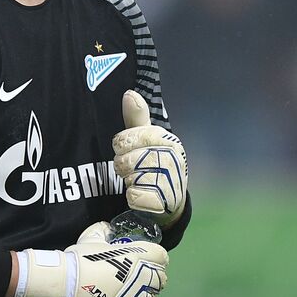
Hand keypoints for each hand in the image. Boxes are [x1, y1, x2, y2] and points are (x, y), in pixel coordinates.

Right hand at [12, 221, 167, 296]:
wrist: (69, 279)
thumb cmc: (82, 256)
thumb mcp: (94, 235)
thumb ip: (105, 230)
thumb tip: (107, 228)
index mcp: (138, 256)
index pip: (162, 256)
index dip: (156, 257)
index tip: (148, 259)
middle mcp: (142, 276)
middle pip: (161, 279)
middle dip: (154, 278)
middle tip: (141, 278)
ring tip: (134, 295)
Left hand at [113, 90, 187, 226]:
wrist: (169, 200)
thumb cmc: (153, 164)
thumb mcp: (145, 139)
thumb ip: (136, 118)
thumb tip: (129, 93)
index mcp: (169, 141)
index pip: (133, 136)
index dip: (122, 143)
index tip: (124, 147)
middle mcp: (174, 160)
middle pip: (129, 159)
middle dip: (123, 164)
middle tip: (129, 168)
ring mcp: (171, 182)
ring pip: (131, 178)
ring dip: (127, 181)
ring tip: (135, 181)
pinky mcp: (164, 203)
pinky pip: (135, 197)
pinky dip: (132, 197)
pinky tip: (138, 195)